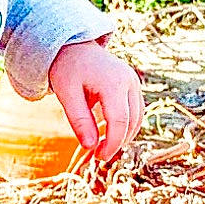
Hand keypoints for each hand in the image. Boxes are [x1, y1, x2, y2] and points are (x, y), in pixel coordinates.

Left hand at [48, 40, 143, 164]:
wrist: (75, 46)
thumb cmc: (68, 69)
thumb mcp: (66, 94)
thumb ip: (79, 120)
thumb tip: (90, 146)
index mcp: (113, 82)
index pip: (120, 121)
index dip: (112, 143)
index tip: (98, 157)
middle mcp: (129, 81)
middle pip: (132, 122)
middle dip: (118, 142)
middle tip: (98, 156)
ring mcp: (134, 82)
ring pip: (138, 118)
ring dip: (124, 136)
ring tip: (103, 146)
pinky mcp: (133, 86)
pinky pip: (136, 111)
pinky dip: (126, 126)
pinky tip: (109, 134)